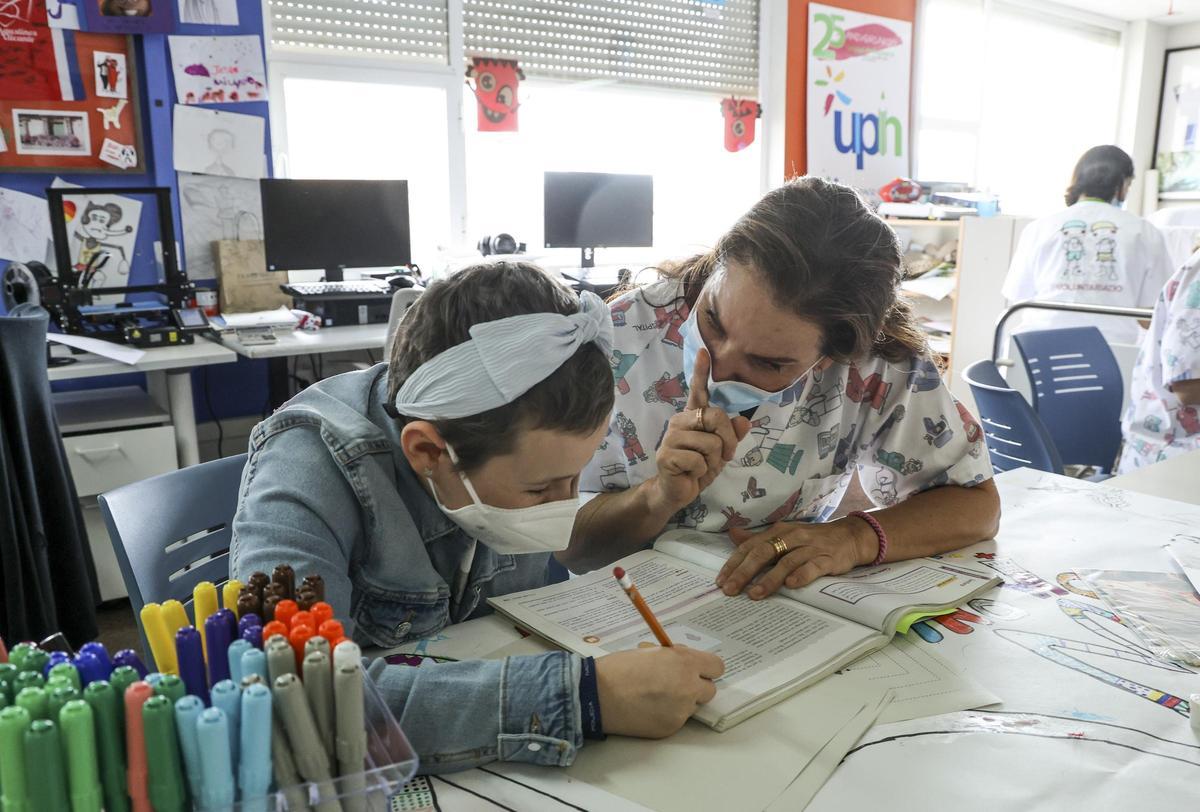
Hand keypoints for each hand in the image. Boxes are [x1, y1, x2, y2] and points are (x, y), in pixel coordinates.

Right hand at [595, 646, 724, 737]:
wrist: (597, 694)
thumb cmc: (619, 668)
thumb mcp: (651, 651)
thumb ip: (673, 656)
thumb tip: (683, 660)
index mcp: (685, 662)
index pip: (717, 666)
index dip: (706, 668)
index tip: (697, 670)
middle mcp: (689, 687)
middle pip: (710, 690)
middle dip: (696, 686)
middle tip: (675, 683)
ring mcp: (681, 710)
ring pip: (693, 706)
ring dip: (681, 701)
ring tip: (655, 696)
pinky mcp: (671, 728)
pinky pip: (678, 720)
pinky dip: (667, 715)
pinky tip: (648, 708)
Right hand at [650, 347, 750, 511]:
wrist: (676, 492)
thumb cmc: (698, 468)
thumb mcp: (720, 452)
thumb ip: (731, 436)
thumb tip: (744, 422)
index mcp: (693, 417)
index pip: (698, 391)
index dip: (701, 371)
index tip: (705, 351)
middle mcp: (680, 421)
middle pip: (715, 417)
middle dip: (728, 440)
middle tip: (724, 456)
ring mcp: (671, 437)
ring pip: (711, 443)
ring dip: (713, 461)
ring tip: (701, 467)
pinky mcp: (666, 454)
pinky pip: (699, 461)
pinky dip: (701, 472)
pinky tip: (690, 474)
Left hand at [715, 520, 875, 599]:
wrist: (850, 537)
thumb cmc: (812, 539)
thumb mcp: (785, 534)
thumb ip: (759, 538)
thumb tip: (733, 535)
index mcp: (779, 531)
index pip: (751, 546)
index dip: (734, 562)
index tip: (721, 580)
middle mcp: (792, 536)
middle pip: (764, 552)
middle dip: (745, 571)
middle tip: (730, 590)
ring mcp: (810, 547)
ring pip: (786, 562)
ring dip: (769, 579)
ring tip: (754, 594)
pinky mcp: (828, 559)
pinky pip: (813, 567)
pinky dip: (801, 576)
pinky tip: (791, 586)